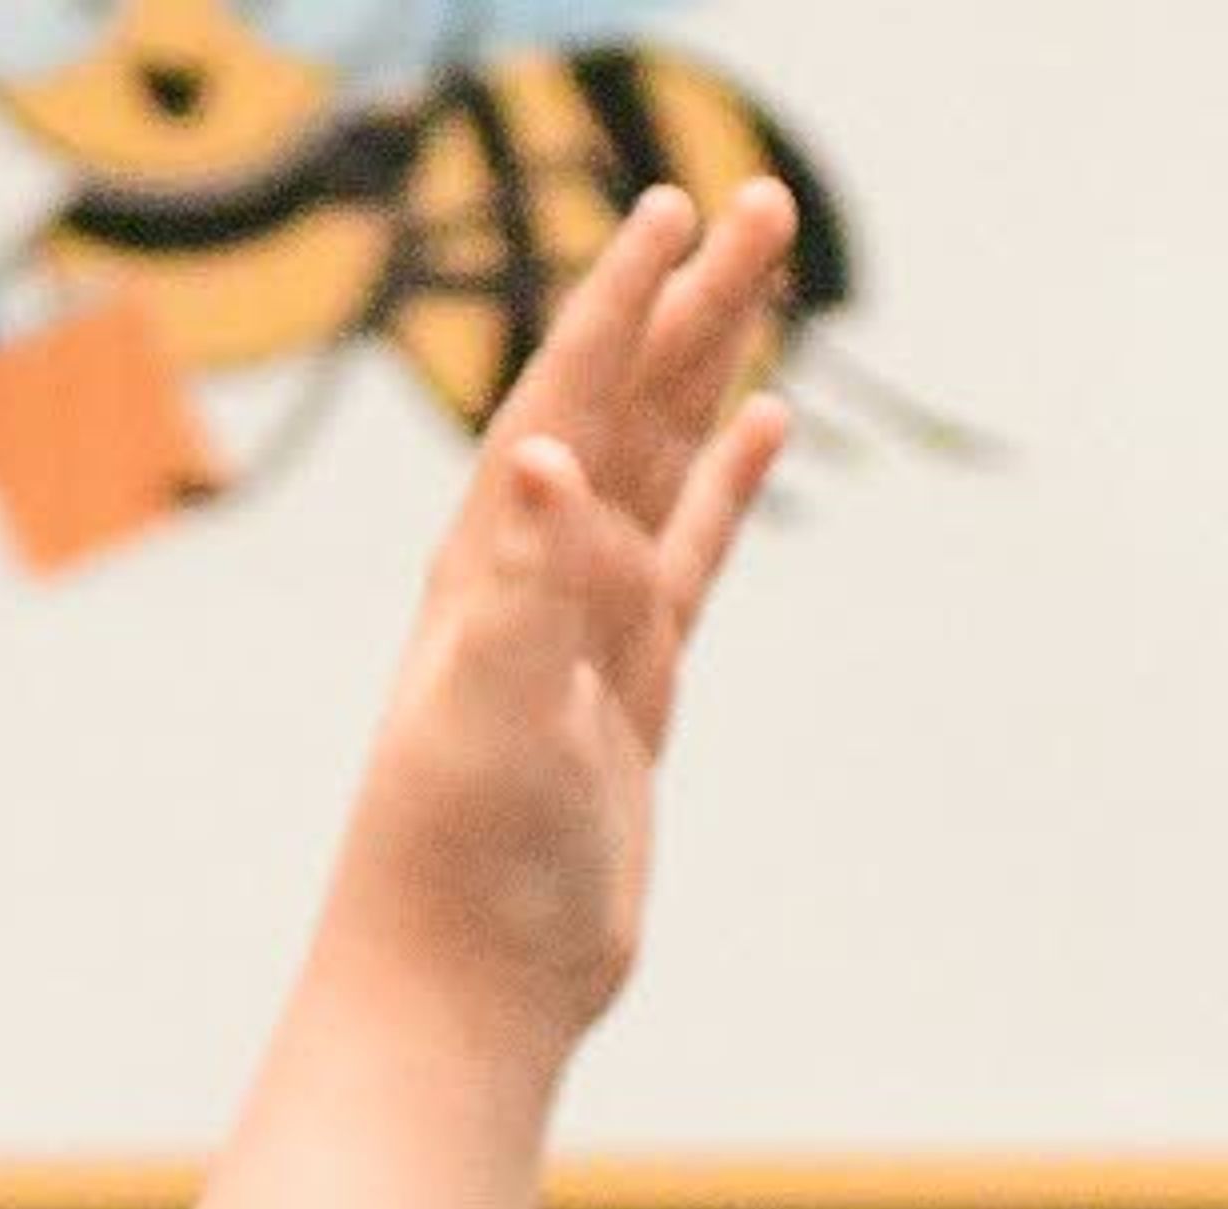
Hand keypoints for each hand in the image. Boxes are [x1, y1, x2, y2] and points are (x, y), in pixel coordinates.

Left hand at [324, 179, 795, 1054]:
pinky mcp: (626, 697)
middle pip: (623, 409)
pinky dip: (721, 490)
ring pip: (658, 468)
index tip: (673, 212)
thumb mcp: (492, 714)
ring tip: (766, 278)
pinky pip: (684, 559)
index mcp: (493, 570)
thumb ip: (521, 586)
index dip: (617, 305)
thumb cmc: (461, 863)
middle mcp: (533, 582)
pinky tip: (761, 430)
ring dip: (708, 375)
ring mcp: (582, 635)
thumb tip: (544, 460)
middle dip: (688, 306)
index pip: (563, 400)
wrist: (468, 987)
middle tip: (763, 203)